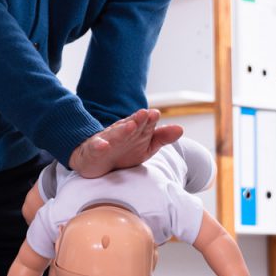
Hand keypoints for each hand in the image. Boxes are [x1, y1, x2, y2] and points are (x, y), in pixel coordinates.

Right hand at [69, 109, 183, 178]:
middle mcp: (122, 133)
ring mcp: (108, 140)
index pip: (144, 124)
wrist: (96, 161)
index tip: (155, 114)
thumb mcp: (145, 146)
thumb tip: (181, 128)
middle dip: (137, 120)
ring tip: (130, 126)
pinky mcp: (94, 150)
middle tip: (145, 114)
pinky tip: (103, 145)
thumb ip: (162, 137)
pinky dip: (99, 146)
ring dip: (122, 130)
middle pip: (130, 125)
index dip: (149, 119)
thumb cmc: (123, 152)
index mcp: (135, 131)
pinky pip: (96, 147)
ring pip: (115, 135)